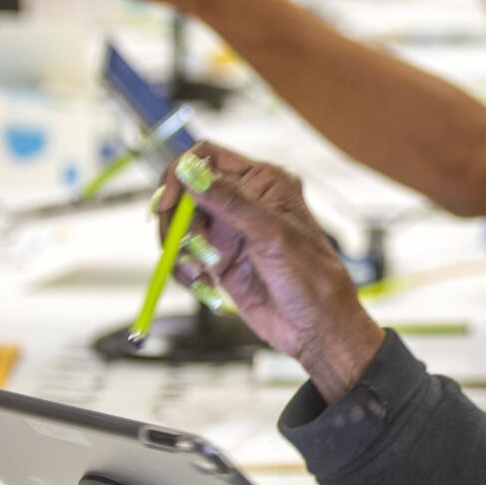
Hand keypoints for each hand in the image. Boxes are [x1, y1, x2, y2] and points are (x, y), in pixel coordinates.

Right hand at [157, 142, 384, 400]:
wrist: (316, 328)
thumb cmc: (312, 278)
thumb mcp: (272, 235)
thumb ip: (230, 202)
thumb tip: (191, 172)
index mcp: (264, 181)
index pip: (207, 156)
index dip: (180, 174)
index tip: (168, 202)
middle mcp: (244, 201)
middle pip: (185, 191)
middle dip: (175, 219)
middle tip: (177, 244)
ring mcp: (230, 230)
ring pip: (180, 225)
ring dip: (179, 249)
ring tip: (199, 273)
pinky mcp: (220, 259)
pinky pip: (184, 254)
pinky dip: (184, 270)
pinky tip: (203, 286)